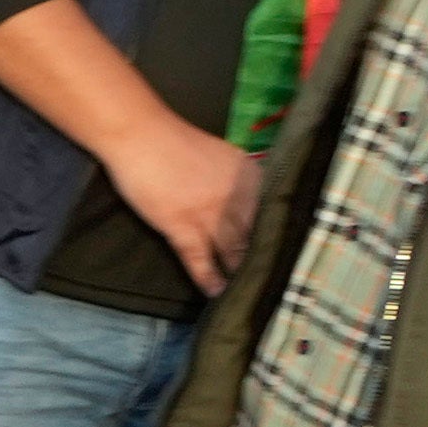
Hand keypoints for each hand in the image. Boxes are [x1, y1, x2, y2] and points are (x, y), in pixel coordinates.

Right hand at [109, 114, 264, 293]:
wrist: (139, 133)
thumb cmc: (175, 141)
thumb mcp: (222, 157)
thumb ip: (238, 182)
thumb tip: (247, 206)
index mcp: (250, 176)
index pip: (273, 213)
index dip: (279, 236)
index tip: (287, 254)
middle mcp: (235, 196)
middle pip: (255, 235)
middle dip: (263, 259)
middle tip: (273, 282)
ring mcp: (209, 212)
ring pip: (232, 250)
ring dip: (240, 272)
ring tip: (248, 293)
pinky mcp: (180, 225)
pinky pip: (198, 258)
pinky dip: (208, 276)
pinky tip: (215, 292)